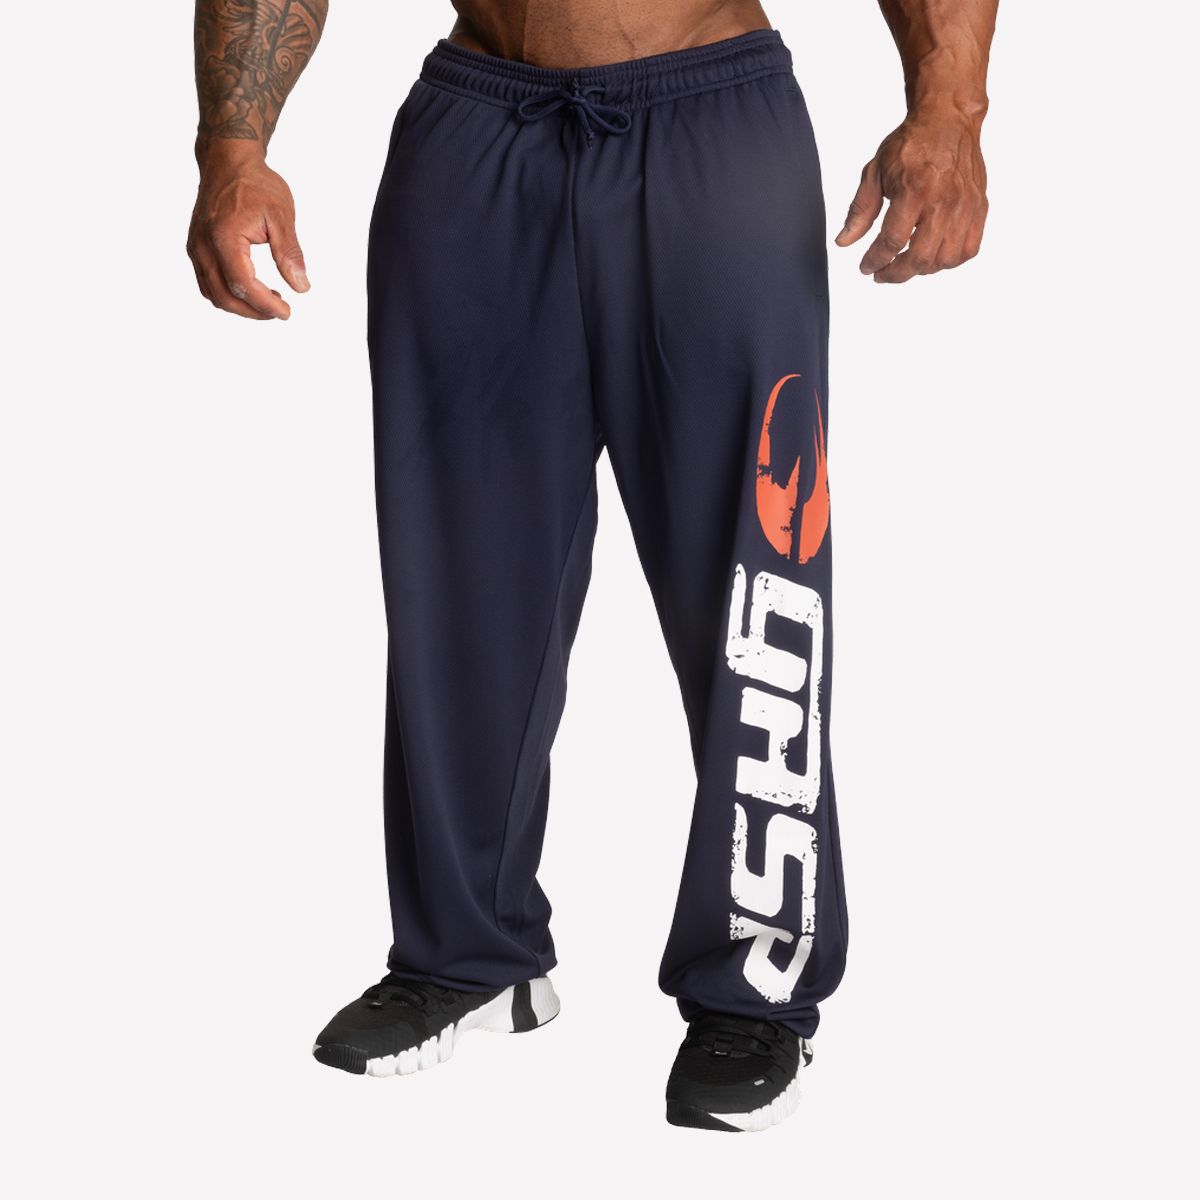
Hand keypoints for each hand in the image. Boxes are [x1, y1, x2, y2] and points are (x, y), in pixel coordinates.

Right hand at [187, 144, 309, 318]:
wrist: (228, 163)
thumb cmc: (255, 184)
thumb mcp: (281, 215)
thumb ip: (290, 253)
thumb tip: (302, 287)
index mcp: (223, 236)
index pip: (243, 284)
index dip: (266, 305)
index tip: (287, 312)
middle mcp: (203, 245)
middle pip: (224, 296)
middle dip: (254, 311)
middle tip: (281, 311)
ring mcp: (196, 248)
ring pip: (213, 294)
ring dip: (241, 306)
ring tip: (270, 300)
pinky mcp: (196, 249)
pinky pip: (208, 283)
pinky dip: (228, 294)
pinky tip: (252, 289)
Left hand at [835, 112, 987, 283]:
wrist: (948, 120)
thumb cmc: (911, 144)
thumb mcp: (874, 172)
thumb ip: (860, 210)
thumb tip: (844, 242)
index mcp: (914, 190)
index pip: (892, 241)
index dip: (875, 260)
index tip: (866, 267)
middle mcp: (943, 201)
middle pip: (920, 257)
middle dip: (896, 273)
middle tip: (882, 274)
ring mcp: (965, 206)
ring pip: (945, 259)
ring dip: (921, 270)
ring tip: (906, 264)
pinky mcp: (978, 207)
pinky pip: (968, 249)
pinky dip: (949, 262)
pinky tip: (932, 257)